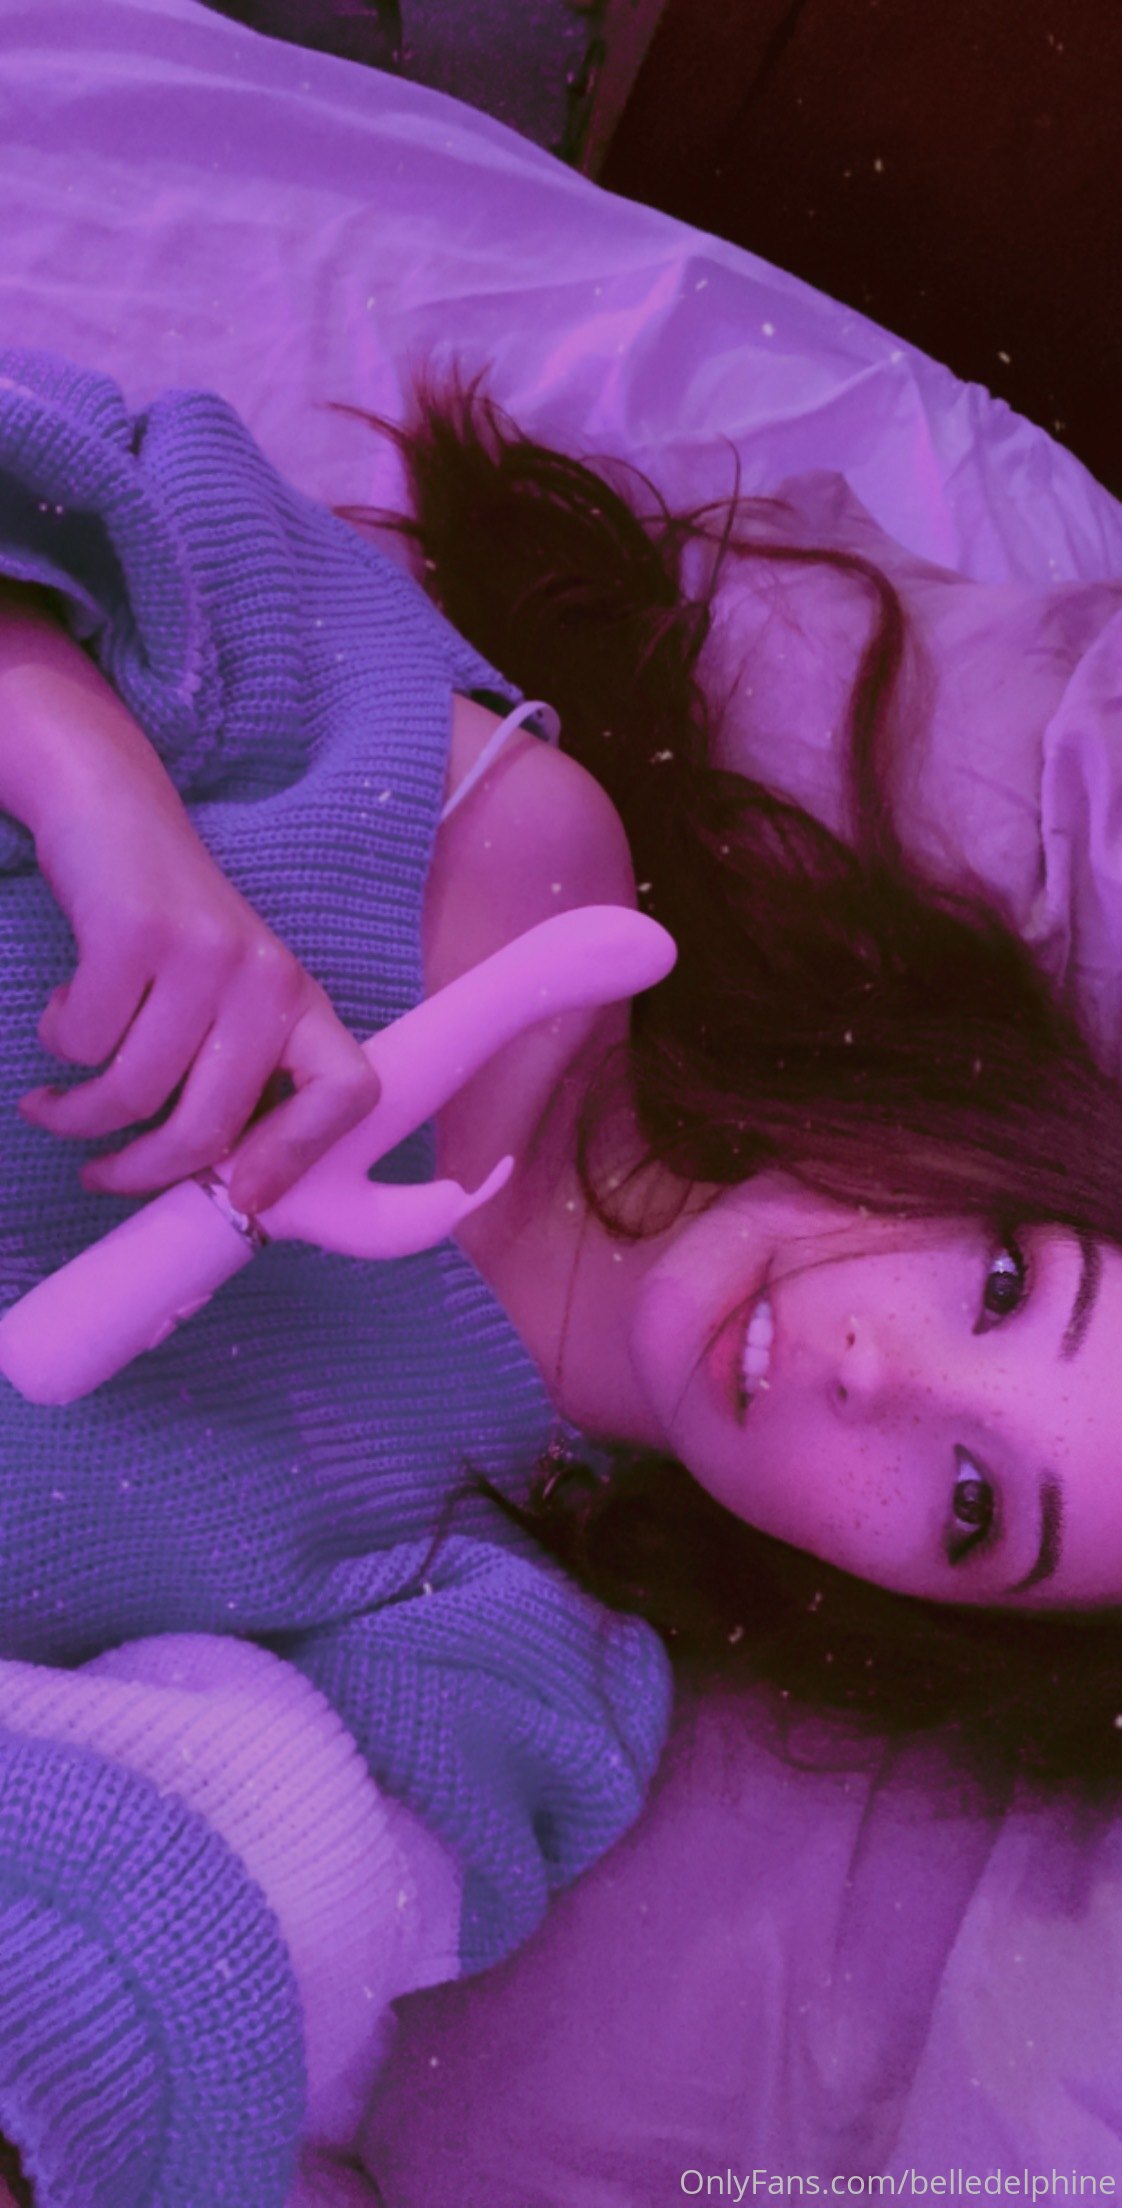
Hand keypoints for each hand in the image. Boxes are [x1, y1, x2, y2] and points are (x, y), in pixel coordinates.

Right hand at [19, 774, 380, 1216]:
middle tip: (97, 1174)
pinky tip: (59, 1012)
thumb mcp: (223, 995)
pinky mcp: (136, 932)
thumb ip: (231, 1071)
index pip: (347, 1092)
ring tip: (52, 1103)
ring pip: (132, 1091)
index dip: (299, 1157)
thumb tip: (220, 1188)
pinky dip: (57, 1040)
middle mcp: (266, 979)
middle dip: (138, 1172)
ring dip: (75, 1114)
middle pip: (209, 1125)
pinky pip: (82, 1039)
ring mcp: (204, 954)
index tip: (238, 1197)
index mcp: (299, 1002)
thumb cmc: (164, 928)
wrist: (110, 810)